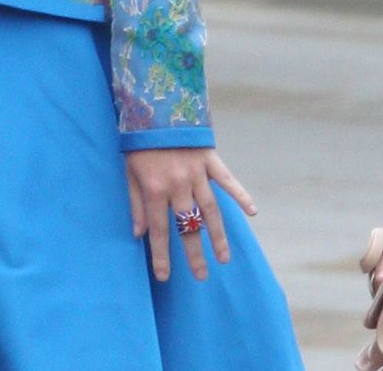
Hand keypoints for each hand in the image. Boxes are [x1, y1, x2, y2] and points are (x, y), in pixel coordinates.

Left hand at [125, 147, 257, 282]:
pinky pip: (228, 181)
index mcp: (155, 189)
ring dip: (218, 235)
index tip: (165, 276)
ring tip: (224, 258)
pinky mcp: (210, 159)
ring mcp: (197, 172)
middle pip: (188, 226)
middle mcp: (178, 184)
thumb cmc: (139, 141)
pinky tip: (252, 212)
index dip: (161, 255)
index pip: (159, 230)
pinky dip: (241, 195)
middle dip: (194, 253)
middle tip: (201, 276)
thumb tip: (138, 234)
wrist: (156, 106)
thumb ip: (135, 203)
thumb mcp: (129, 172)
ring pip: (210, 210)